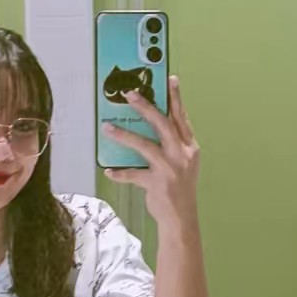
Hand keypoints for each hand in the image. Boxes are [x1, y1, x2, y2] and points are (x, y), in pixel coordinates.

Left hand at [103, 75, 199, 228]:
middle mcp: (181, 155)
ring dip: (124, 135)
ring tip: (107, 127)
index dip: (176, 98)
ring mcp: (169, 169)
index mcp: (189, 147)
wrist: (181, 217)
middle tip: (130, 94)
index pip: (181, 118)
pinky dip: (120, 173)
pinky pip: (133, 175)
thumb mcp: (185, 164)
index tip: (170, 79)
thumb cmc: (180, 189)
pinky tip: (109, 171)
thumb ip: (174, 145)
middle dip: (146, 107)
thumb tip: (155, 126)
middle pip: (163, 124)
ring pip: (144, 145)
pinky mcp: (156, 183)